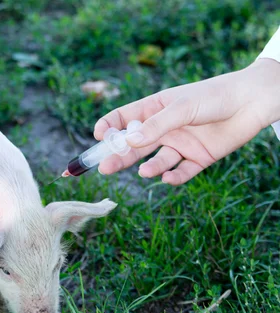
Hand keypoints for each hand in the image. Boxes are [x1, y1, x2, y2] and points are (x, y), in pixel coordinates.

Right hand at [94, 59, 279, 184]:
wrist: (254, 101)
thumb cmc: (215, 95)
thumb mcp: (182, 107)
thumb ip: (156, 126)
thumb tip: (129, 141)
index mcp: (155, 108)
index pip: (122, 118)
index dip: (108, 127)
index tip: (97, 137)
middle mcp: (164, 128)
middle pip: (133, 145)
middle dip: (118, 156)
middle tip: (103, 167)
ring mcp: (180, 144)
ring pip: (155, 161)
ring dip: (148, 168)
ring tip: (145, 172)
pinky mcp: (198, 158)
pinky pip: (180, 172)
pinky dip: (173, 177)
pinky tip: (168, 177)